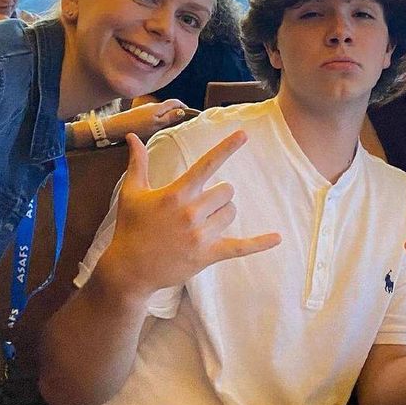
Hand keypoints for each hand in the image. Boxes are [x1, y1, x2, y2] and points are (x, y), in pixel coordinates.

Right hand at [96, 132, 280, 304]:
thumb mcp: (131, 193)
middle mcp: (191, 212)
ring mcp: (201, 235)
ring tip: (201, 224)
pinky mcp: (208, 255)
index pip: (207, 164)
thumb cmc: (130, 228)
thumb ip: (137, 163)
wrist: (129, 270)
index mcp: (176, 194)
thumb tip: (132, 137)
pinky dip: (260, 243)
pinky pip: (240, 247)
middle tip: (199, 207)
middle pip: (226, 191)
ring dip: (222, 214)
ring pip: (231, 213)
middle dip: (218, 196)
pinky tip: (277, 237)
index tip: (244, 134)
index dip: (227, 147)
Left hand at [104, 98, 191, 142]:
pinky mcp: (139, 114)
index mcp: (159, 107)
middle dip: (176, 111)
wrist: (116, 127)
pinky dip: (159, 118)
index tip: (190, 113)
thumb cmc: (136, 126)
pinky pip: (153, 115)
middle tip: (182, 121)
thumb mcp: (156, 124)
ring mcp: (145, 109)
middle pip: (168, 106)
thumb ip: (170, 117)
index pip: (175, 102)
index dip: (184, 106)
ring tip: (171, 126)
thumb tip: (182, 111)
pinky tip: (157, 128)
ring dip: (167, 115)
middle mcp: (152, 105)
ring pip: (160, 110)